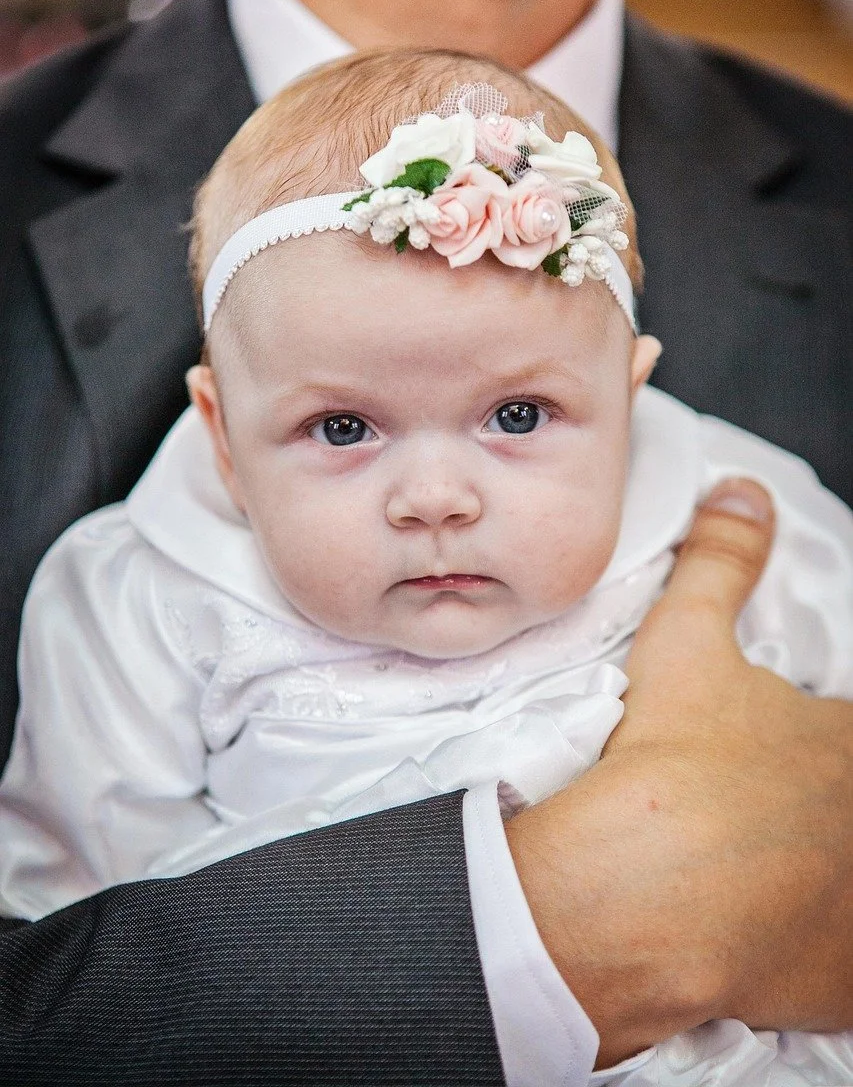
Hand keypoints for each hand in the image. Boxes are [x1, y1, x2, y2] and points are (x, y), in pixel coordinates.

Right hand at [506, 479, 852, 1067]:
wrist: (642, 893)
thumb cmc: (672, 763)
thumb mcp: (687, 645)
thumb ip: (721, 563)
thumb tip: (741, 492)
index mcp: (849, 749)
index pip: (849, 732)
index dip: (823, 738)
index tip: (784, 748)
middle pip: (846, 806)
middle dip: (816, 802)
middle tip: (756, 807)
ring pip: (846, 885)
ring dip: (819, 874)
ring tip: (760, 870)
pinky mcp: (838, 989)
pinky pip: (837, 970)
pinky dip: (809, 952)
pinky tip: (766, 939)